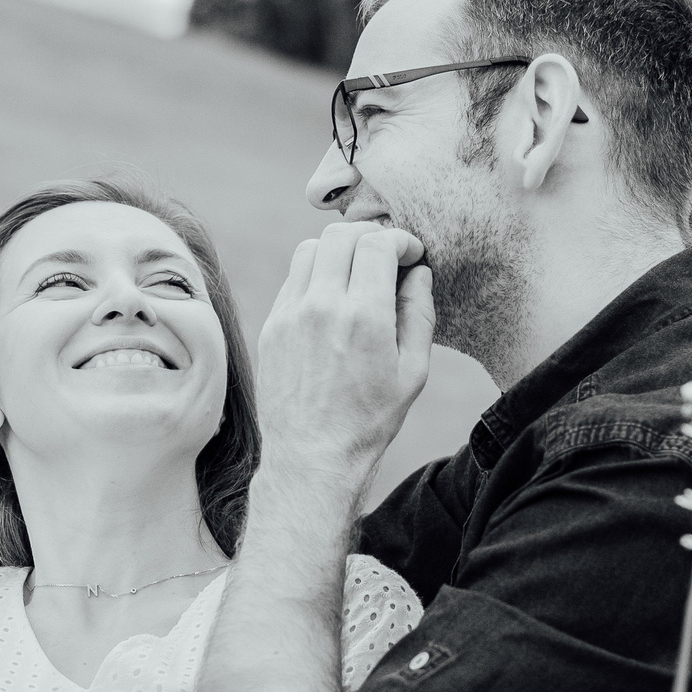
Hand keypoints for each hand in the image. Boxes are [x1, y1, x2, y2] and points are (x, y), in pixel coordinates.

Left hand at [256, 222, 433, 485]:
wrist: (312, 456)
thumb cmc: (369, 420)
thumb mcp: (412, 372)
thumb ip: (419, 313)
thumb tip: (418, 272)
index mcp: (364, 316)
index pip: (377, 243)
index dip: (399, 239)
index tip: (410, 253)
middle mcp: (322, 306)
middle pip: (341, 235)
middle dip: (370, 235)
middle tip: (386, 254)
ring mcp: (290, 314)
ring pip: (310, 249)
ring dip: (338, 249)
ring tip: (357, 271)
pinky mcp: (271, 325)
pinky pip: (293, 279)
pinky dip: (315, 273)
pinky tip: (332, 297)